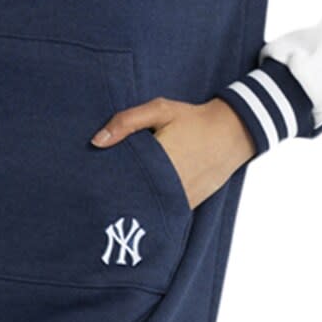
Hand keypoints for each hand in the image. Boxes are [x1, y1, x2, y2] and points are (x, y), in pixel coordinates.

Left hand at [89, 96, 257, 209]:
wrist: (232, 132)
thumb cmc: (192, 119)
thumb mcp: (160, 110)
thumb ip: (126, 122)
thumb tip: (96, 141)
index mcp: (159, 160)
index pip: (122, 179)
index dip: (104, 182)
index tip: (89, 181)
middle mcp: (170, 184)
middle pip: (131, 198)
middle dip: (114, 196)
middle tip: (93, 195)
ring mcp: (181, 198)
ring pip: (147, 208)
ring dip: (132, 205)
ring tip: (111, 202)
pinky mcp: (189, 204)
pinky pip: (164, 211)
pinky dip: (151, 208)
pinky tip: (138, 203)